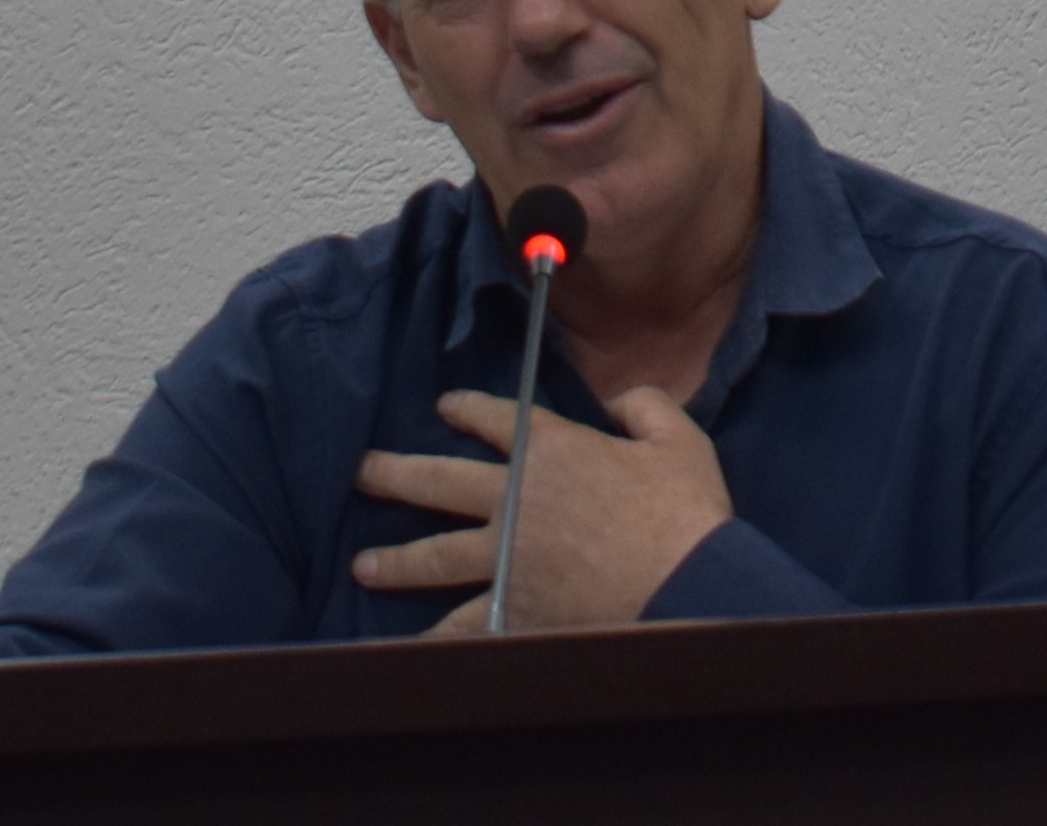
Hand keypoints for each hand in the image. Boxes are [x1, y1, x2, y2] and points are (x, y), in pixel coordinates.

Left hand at [353, 382, 736, 632]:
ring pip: (435, 555)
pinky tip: (409, 645)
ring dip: (396, 560)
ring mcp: (506, 559)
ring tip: (363, 566)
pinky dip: (434, 638)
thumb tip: (620, 400)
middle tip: (363, 471)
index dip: (468, 409)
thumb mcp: (678, 439)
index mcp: (552, 451)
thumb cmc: (682, 512)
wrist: (684, 588)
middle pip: (440, 481)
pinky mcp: (512, 608)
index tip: (445, 407)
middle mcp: (514, 500)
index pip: (497, 419)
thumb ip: (645, 405)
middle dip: (396, 474)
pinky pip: (463, 625)